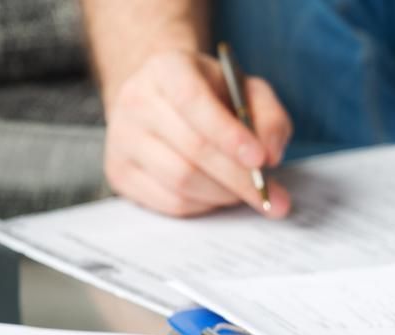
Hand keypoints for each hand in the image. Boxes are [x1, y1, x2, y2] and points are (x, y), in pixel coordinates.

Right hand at [103, 50, 292, 218]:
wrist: (165, 103)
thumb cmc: (213, 97)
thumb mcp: (249, 92)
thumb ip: (269, 117)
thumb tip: (271, 155)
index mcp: (167, 68)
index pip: (193, 101)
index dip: (229, 135)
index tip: (261, 160)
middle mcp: (136, 99)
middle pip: (193, 149)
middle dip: (240, 179)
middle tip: (274, 198)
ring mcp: (122, 138)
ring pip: (182, 181)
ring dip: (224, 195)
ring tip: (245, 191)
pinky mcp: (120, 172)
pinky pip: (170, 202)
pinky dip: (204, 206)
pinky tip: (217, 194)